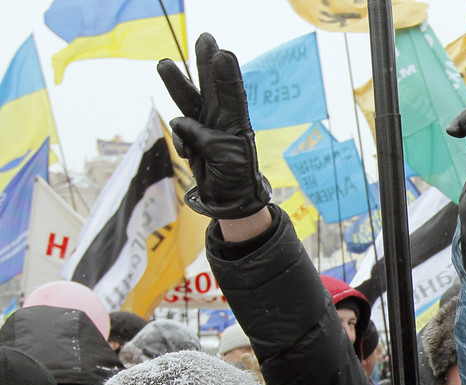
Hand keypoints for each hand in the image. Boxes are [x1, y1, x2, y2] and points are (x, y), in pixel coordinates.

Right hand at [157, 33, 270, 219]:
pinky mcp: (192, 139)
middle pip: (210, 86)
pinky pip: (181, 133)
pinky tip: (189, 153)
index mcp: (236, 121)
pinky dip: (182, 142)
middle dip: (206, 62)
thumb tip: (182, 123)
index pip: (231, 93)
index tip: (223, 54)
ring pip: (188, 100)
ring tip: (163, 63)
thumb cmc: (236, 175)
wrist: (228, 198)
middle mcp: (220, 119)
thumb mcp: (225, 156)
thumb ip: (204, 136)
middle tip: (206, 38)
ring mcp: (204, 127)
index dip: (226, 74)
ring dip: (177, 83)